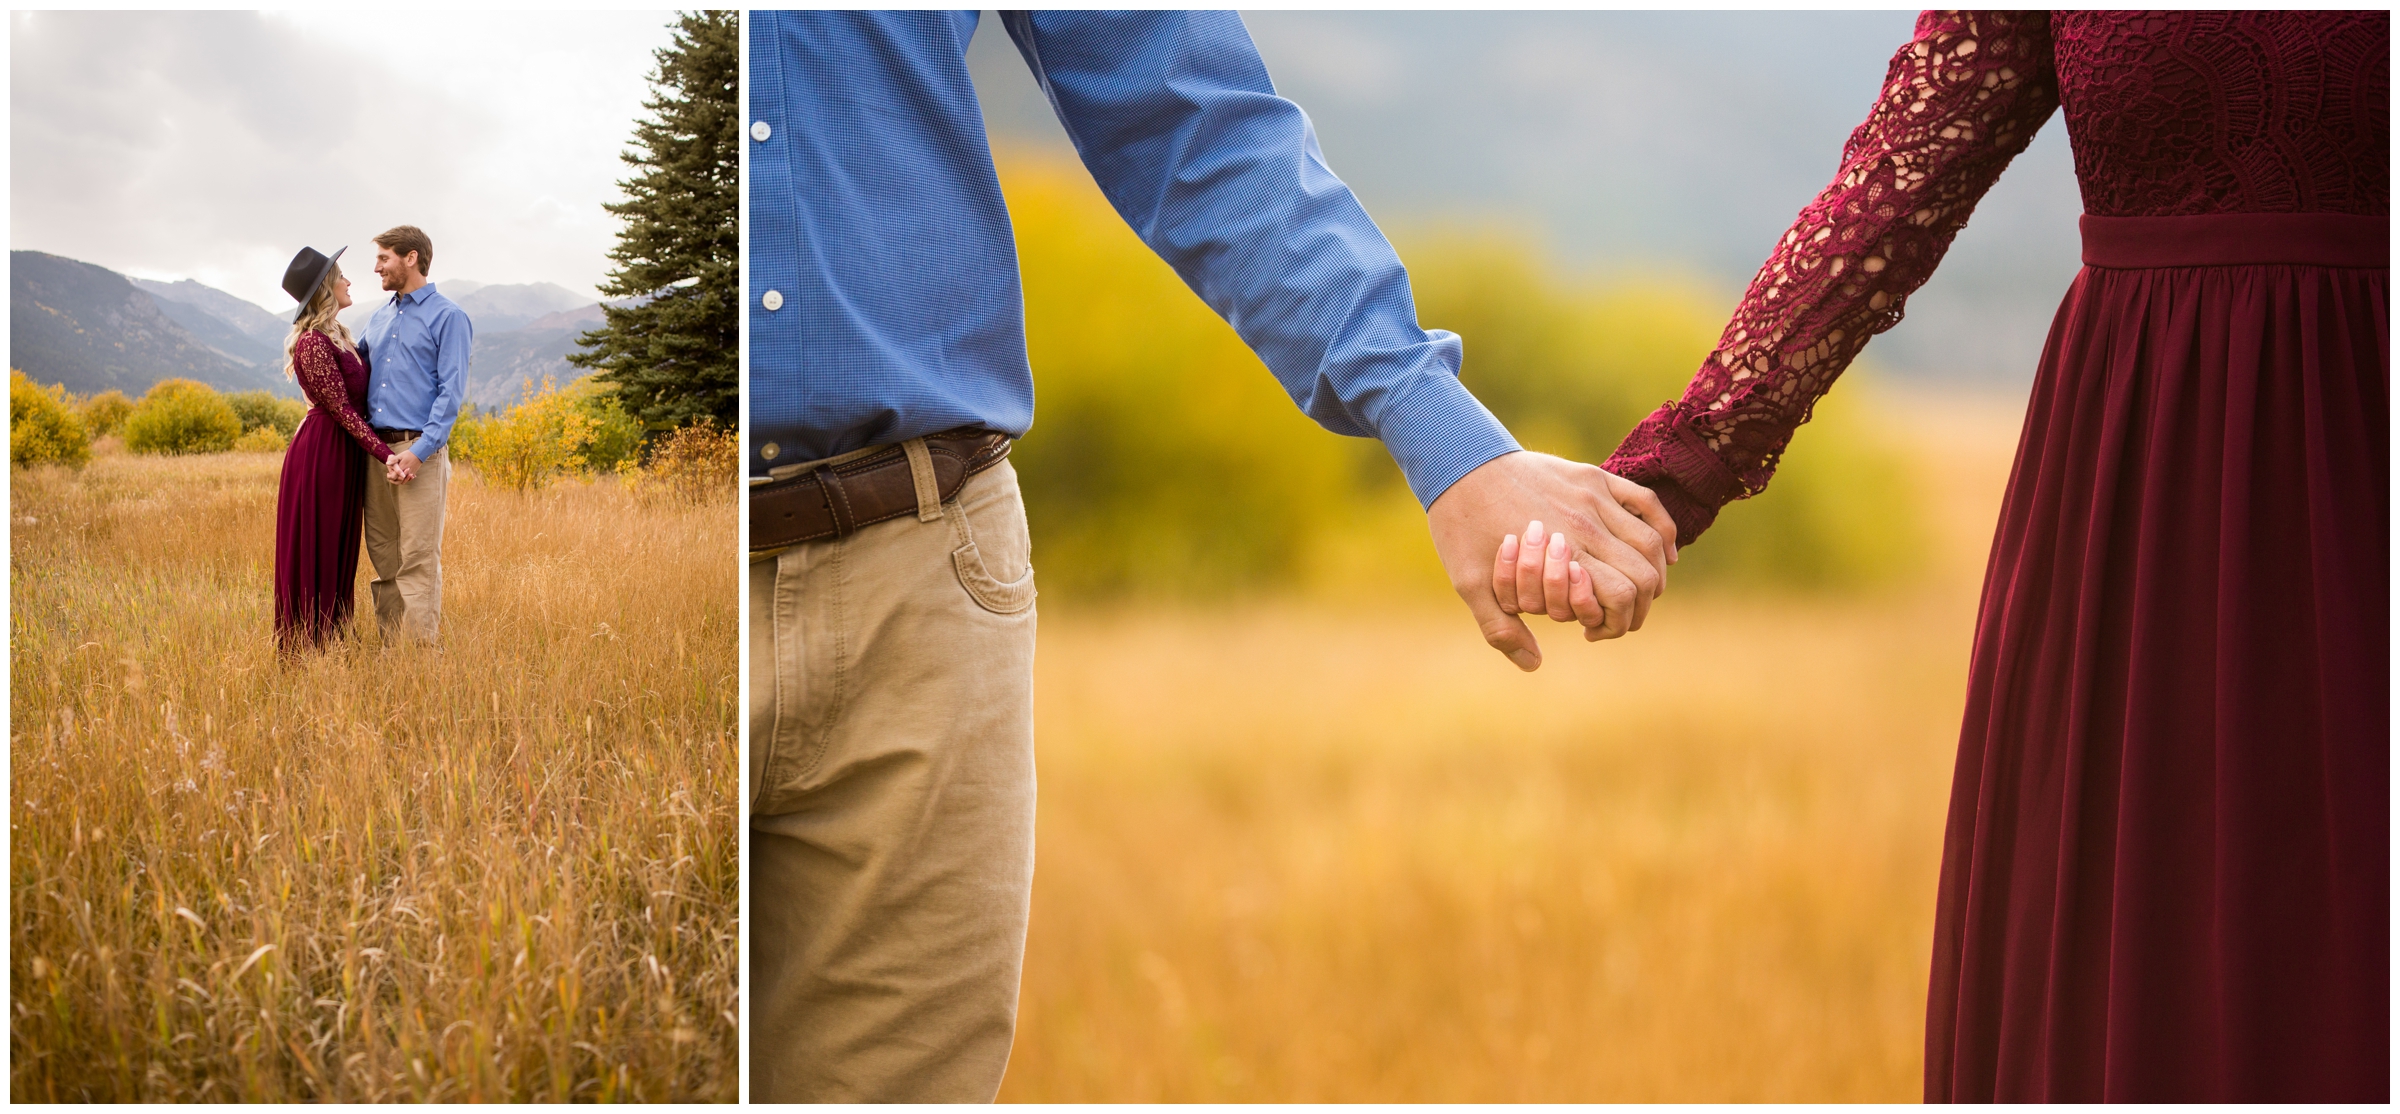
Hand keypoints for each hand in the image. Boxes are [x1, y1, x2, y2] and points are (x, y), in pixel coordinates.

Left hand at [387, 449, 420, 483]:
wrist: (418, 454)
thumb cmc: (408, 454)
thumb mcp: (400, 456)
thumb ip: (393, 460)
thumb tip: (387, 463)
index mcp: (401, 468)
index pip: (394, 477)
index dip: (390, 477)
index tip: (388, 474)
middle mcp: (406, 473)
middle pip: (398, 481)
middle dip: (394, 480)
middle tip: (391, 476)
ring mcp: (410, 474)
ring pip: (404, 481)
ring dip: (399, 480)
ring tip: (396, 476)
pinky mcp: (413, 473)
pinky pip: (408, 480)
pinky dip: (405, 479)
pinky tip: (403, 476)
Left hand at [1426, 450, 1677, 670]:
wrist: (1457, 463)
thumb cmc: (1461, 527)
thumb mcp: (1469, 585)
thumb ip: (1500, 629)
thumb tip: (1534, 664)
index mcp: (1561, 553)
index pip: (1622, 597)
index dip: (1616, 625)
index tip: (1590, 632)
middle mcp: (1586, 523)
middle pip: (1645, 575)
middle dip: (1637, 607)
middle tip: (1614, 618)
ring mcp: (1594, 496)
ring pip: (1652, 542)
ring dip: (1653, 575)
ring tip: (1634, 592)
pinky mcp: (1593, 476)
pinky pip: (1646, 501)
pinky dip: (1663, 530)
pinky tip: (1664, 554)